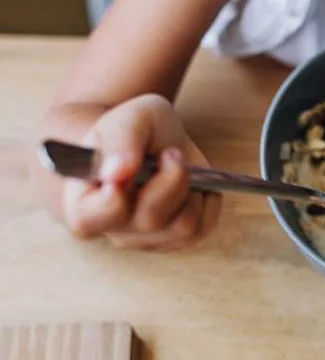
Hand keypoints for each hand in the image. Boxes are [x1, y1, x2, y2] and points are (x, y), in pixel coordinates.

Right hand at [62, 94, 221, 249]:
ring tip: (179, 165)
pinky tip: (195, 181)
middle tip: (171, 153)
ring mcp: (144, 239)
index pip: (89, 219)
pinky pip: (204, 227)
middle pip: (150, 219)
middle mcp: (112, 228)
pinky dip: (207, 200)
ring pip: (182, 226)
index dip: (111, 202)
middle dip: (171, 179)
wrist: (150, 141)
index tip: (128, 173)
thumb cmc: (133, 131)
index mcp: (83, 201)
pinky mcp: (176, 239)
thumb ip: (120, 142)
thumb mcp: (129, 119)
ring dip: (191, 189)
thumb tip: (117, 175)